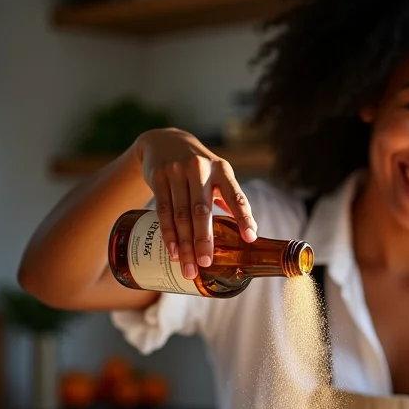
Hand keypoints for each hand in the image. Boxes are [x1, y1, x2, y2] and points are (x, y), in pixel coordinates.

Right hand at [134, 128, 257, 278]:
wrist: (165, 141)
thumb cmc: (200, 168)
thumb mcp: (219, 176)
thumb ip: (232, 201)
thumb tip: (251, 233)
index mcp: (222, 171)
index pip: (236, 197)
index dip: (244, 217)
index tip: (250, 238)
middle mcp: (200, 169)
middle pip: (202, 211)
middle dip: (204, 240)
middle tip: (206, 263)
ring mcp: (177, 172)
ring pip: (181, 215)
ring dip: (185, 244)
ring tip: (189, 267)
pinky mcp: (158, 177)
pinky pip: (163, 211)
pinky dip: (168, 234)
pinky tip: (173, 251)